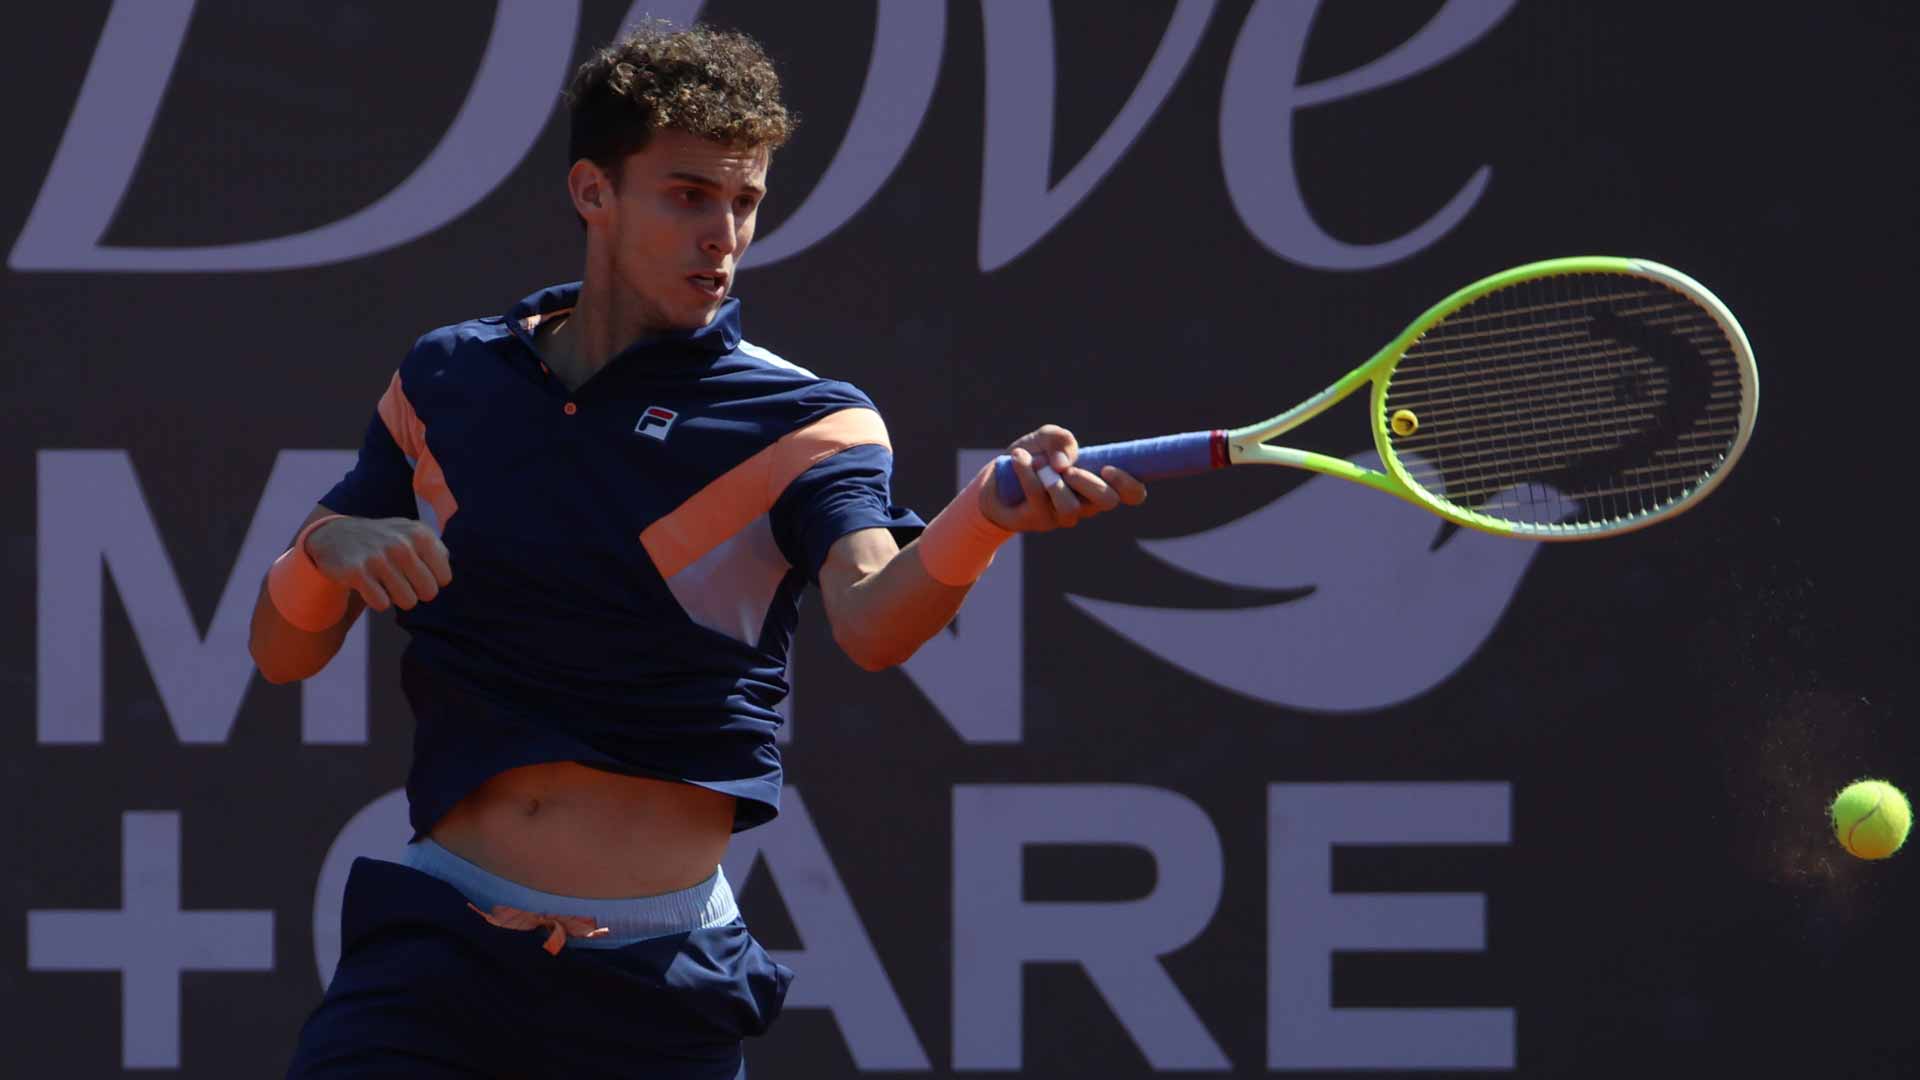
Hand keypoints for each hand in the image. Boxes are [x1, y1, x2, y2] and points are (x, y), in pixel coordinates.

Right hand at [305, 517, 451, 611]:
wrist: (335, 535)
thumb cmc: (383, 539)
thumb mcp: (412, 533)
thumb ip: (437, 550)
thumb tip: (446, 576)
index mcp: (420, 534)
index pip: (444, 578)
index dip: (431, 580)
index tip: (416, 573)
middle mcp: (401, 544)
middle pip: (428, 593)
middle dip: (415, 592)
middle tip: (400, 580)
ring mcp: (378, 558)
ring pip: (407, 601)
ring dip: (396, 597)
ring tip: (384, 582)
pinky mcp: (357, 572)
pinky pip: (382, 604)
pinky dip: (377, 600)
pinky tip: (368, 585)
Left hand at [981, 424, 1147, 531]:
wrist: (996, 479)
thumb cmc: (1031, 457)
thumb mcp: (1046, 438)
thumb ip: (1061, 439)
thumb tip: (1064, 463)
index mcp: (1099, 483)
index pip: (1133, 494)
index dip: (1130, 485)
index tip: (1109, 468)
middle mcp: (1086, 504)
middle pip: (1107, 502)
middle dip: (1091, 483)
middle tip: (1070, 470)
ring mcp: (1062, 517)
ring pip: (1072, 508)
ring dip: (1055, 483)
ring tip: (1040, 465)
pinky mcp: (1038, 520)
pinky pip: (1038, 498)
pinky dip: (1027, 472)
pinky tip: (1018, 457)